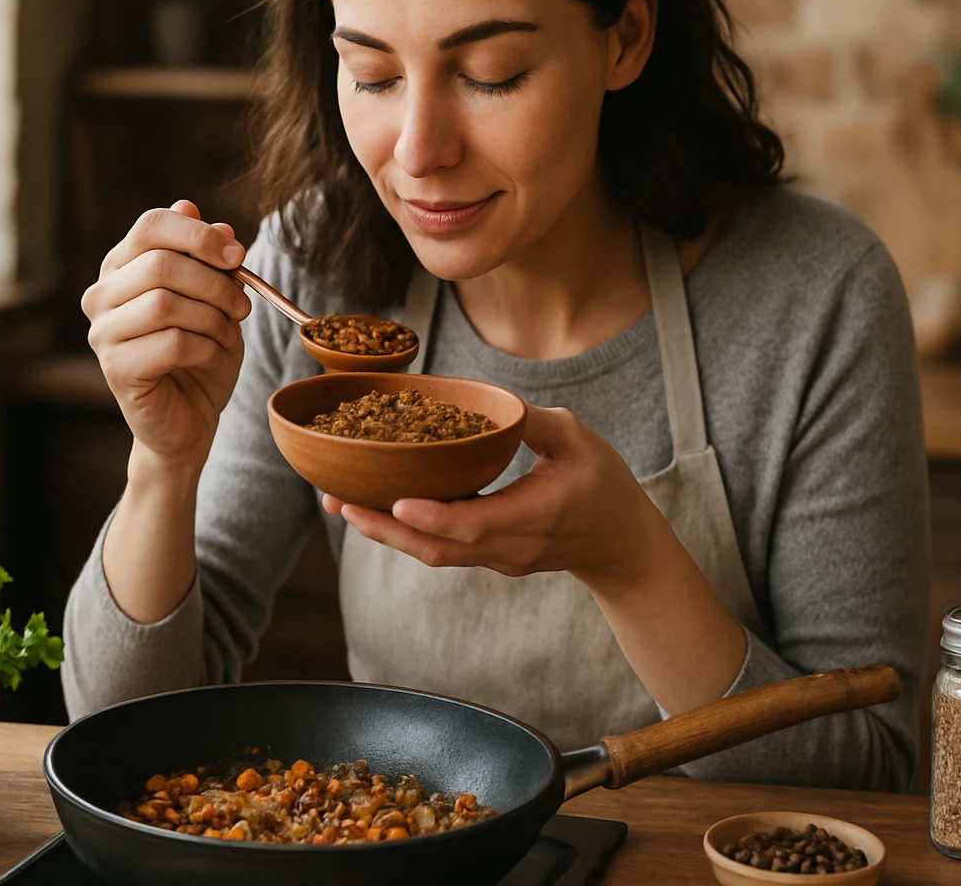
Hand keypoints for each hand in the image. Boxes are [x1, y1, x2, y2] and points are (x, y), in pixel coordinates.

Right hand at [82, 200, 252, 472]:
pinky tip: (214, 357)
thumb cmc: (201, 355)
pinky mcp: (116, 368)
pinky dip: (207, 348)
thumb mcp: (217, 301)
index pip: (150, 226)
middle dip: (215, 282)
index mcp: (121, 268)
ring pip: (165, 303)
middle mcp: (102, 296)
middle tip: (243, 306)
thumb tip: (220, 225)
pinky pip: (171, 342)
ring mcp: (103, 333)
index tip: (237, 255)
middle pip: (160, 263)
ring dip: (213, 318)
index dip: (198, 234)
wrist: (190, 420)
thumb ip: (213, 263)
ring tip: (228, 335)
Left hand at [322, 405, 667, 587]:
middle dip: (386, 528)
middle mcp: (513, 545)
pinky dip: (408, 533)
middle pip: (440, 548)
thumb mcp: (578, 439)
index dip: (434, 518)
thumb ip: (531, 420)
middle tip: (339, 502)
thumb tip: (485, 399)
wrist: (620, 546)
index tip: (398, 503)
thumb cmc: (604, 485)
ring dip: (387, 533)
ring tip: (342, 505)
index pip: (477, 525)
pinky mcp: (491, 560)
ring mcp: (500, 559)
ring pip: (434, 554)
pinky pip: (443, 550)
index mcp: (537, 515)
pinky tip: (377, 509)